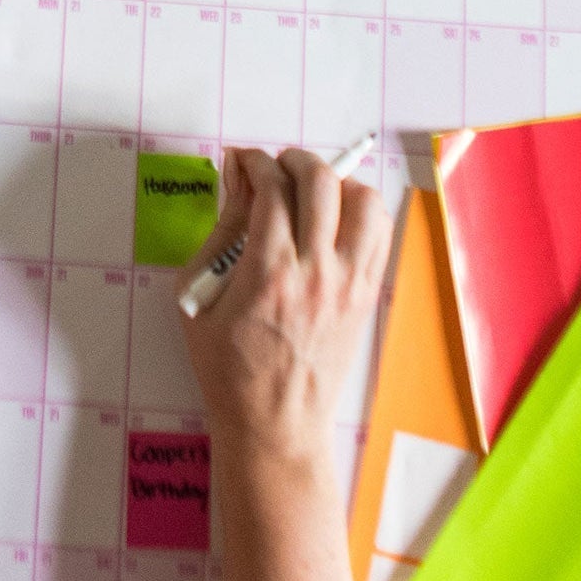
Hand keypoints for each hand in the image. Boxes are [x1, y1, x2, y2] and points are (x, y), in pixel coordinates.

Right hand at [178, 147, 391, 467]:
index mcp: (267, 273)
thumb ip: (220, 235)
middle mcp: (316, 272)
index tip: (241, 161)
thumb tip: (238, 186)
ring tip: (310, 191)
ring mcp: (349, 283)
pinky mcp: (366, 294)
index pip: (271, 188)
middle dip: (293, 160)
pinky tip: (334, 218)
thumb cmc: (227, 365)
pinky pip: (380, 233)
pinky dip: (360, 211)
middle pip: (320, 182)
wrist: (273, 419)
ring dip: (336, 183)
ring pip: (364, 201)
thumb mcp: (200, 297)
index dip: (253, 162)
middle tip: (274, 167)